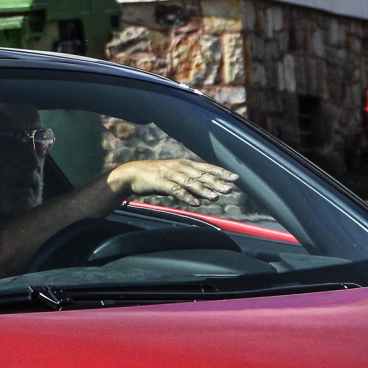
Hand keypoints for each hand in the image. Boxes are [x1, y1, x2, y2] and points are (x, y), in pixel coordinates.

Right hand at [106, 157, 238, 203]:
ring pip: (190, 183)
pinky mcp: (160, 182)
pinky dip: (186, 196)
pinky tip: (195, 203)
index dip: (221, 173)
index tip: (236, 178)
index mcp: (185, 164)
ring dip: (204, 190)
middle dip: (217, 182)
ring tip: (216, 197)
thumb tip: (207, 191)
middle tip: (230, 189)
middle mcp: (180, 167)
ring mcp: (170, 174)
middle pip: (201, 175)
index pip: (207, 168)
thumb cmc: (156, 176)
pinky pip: (175, 190)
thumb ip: (190, 182)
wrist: (132, 174)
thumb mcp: (175, 176)